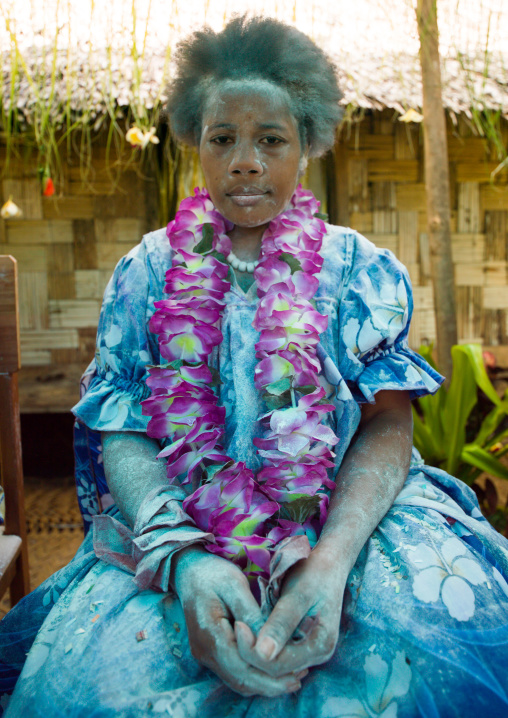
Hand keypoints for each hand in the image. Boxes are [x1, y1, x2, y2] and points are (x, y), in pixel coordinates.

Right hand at [172, 546, 307, 696]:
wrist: (189, 571)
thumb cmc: (213, 573)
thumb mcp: (234, 585)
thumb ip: (251, 614)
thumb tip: (269, 642)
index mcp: (211, 634)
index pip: (242, 666)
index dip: (270, 674)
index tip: (297, 671)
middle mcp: (206, 652)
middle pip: (241, 680)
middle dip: (272, 684)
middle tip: (301, 677)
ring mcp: (206, 655)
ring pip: (238, 681)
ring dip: (265, 683)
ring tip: (293, 676)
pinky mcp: (211, 653)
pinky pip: (235, 672)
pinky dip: (255, 675)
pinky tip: (274, 669)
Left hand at [234, 545, 345, 676]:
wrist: (329, 563)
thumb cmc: (313, 573)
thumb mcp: (297, 594)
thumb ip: (282, 623)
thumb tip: (264, 654)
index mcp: (320, 644)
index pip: (279, 665)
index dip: (254, 651)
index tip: (238, 626)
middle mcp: (318, 654)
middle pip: (277, 669)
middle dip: (253, 652)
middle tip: (237, 625)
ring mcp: (311, 651)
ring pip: (276, 664)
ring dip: (256, 650)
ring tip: (243, 626)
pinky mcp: (302, 644)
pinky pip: (279, 654)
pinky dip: (263, 644)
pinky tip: (253, 628)